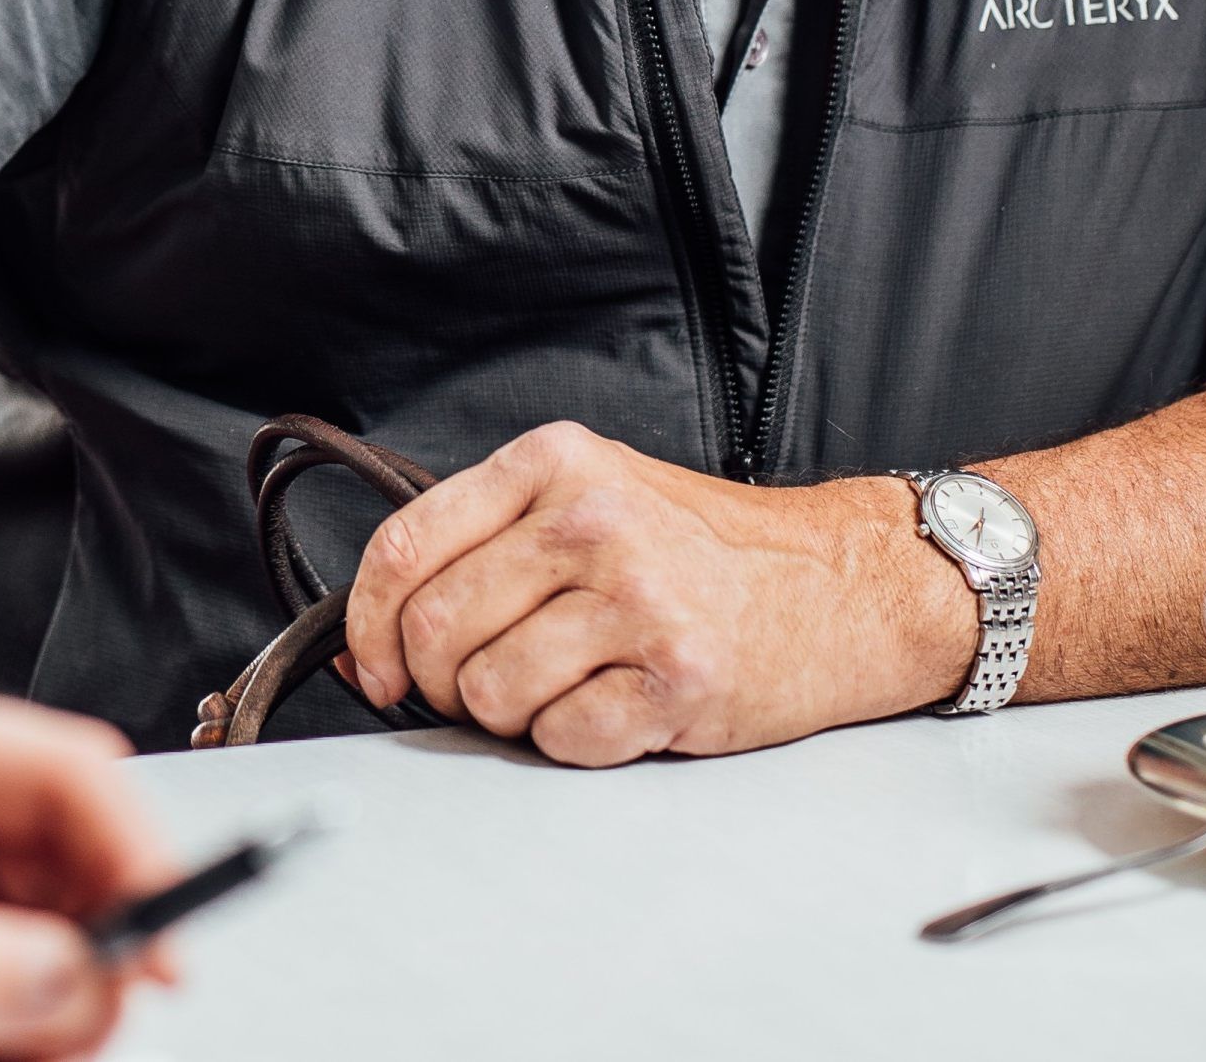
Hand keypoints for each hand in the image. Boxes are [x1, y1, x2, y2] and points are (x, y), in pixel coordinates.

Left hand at [0, 676, 175, 1061]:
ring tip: (10, 1057)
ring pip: (66, 912)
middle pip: (82, 847)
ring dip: (67, 991)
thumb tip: (71, 969)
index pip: (67, 773)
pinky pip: (22, 964)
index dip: (134, 853)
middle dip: (102, 940)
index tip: (161, 952)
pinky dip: (30, 1018)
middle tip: (74, 1036)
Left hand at [339, 423, 971, 762]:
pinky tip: (614, 707)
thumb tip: (366, 636)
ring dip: (510, 715)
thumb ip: (483, 545)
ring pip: (491, 693)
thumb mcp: (591, 498)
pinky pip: (563, 739)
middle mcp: (591, 522)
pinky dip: (571, 742)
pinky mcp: (678, 676)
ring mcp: (638, 599)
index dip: (368, 623)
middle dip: (438, 682)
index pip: (406, 547)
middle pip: (438, 629)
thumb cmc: (704, 550)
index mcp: (553, 463)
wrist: (839, 586)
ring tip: (563, 688)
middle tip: (475, 688)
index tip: (373, 664)